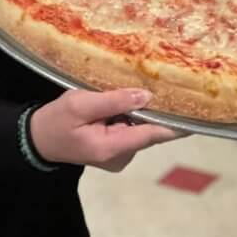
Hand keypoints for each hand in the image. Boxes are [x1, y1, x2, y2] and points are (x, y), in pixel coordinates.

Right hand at [29, 88, 183, 172]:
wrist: (39, 138)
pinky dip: (130, 115)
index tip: (196, 116)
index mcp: (111, 147)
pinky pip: (131, 130)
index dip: (175, 125)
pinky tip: (123, 100)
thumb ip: (114, 100)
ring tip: (135, 85)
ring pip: (139, 128)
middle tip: (164, 80)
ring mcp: (118, 156)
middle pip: (147, 130)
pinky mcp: (115, 150)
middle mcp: (120, 157)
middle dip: (153, 108)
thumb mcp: (81, 103)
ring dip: (139, 110)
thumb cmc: (57, 119)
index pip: (151, 135)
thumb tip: (147, 96)